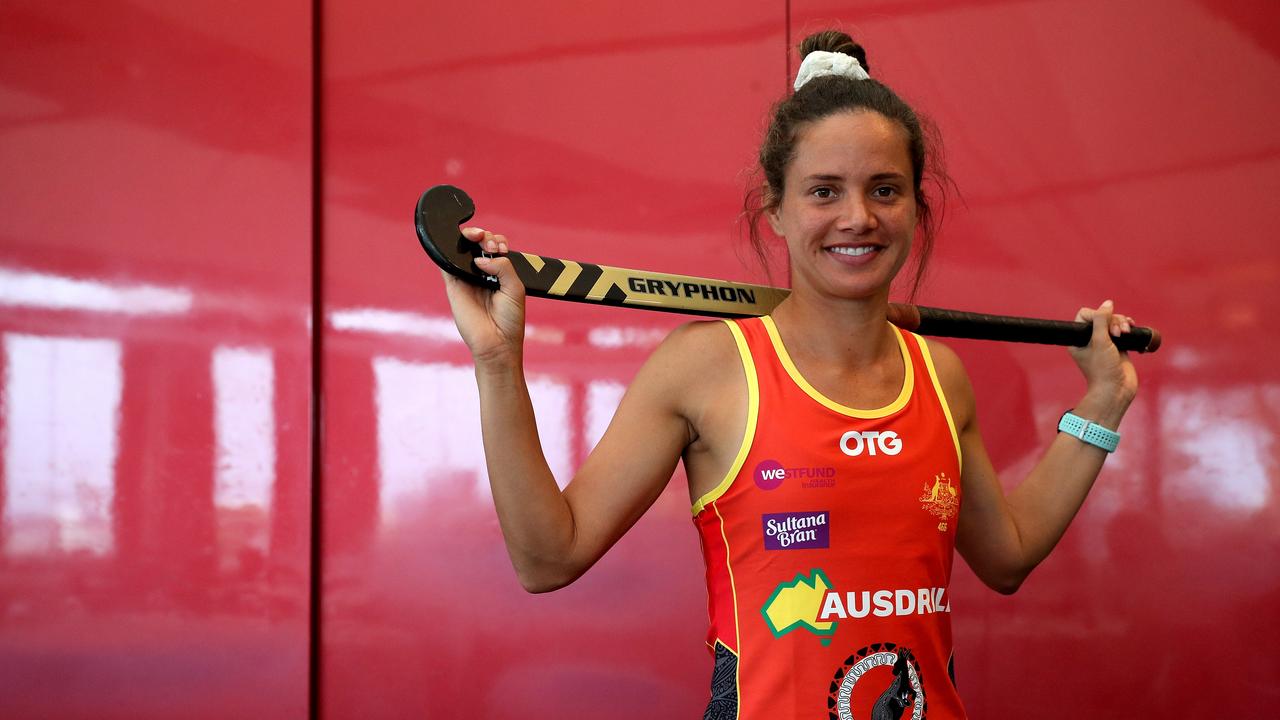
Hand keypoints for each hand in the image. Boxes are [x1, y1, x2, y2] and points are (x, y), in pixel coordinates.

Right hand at [442, 227, 526, 366]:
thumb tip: (480, 258)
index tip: (501, 249)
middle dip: (486, 237)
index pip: (496, 246)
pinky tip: (455, 243)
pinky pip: (445, 262)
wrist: (496, 343)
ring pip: (463, 248)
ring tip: (478, 241)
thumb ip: (503, 266)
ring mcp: (467, 278)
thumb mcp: (515, 288)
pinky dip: (445, 250)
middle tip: (491, 247)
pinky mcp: (453, 285)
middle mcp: (483, 273)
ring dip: (469, 237)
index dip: (497, 241)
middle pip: (480, 243)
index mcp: (500, 273)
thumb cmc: (509, 320)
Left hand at [1068, 300, 1138, 414]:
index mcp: (1078, 339)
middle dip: (1113, 320)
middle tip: (1118, 333)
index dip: (1097, 315)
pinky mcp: (1118, 348)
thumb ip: (1101, 320)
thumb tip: (1107, 303)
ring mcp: (1105, 344)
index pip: (1085, 316)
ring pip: (1114, 323)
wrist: (1116, 390)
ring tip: (1126, 333)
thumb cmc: (1103, 370)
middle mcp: (1090, 340)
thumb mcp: (1100, 342)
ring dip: (1122, 323)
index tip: (1106, 325)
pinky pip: (1123, 331)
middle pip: (1102, 317)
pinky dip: (1129, 329)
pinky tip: (1132, 330)